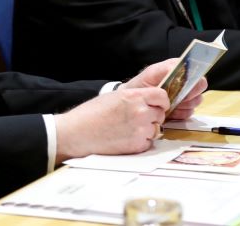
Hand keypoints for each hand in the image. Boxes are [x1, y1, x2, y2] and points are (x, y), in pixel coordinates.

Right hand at [54, 87, 168, 162]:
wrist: (77, 133)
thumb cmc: (91, 113)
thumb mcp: (114, 96)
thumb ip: (135, 97)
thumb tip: (150, 101)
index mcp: (134, 96)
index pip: (162, 96)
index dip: (160, 101)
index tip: (156, 105)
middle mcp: (140, 111)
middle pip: (161, 113)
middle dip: (152, 116)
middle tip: (136, 119)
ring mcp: (140, 129)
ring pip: (156, 129)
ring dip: (147, 130)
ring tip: (127, 129)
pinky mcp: (137, 145)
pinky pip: (148, 142)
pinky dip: (140, 142)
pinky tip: (125, 138)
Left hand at [122, 58, 205, 120]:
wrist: (133, 103)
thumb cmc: (140, 86)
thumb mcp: (150, 75)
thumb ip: (166, 70)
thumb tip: (181, 70)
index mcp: (176, 68)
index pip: (196, 70)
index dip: (193, 80)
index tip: (184, 88)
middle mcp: (184, 80)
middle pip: (200, 85)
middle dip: (190, 94)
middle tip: (176, 100)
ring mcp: (185, 94)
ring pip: (197, 100)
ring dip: (184, 105)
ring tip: (170, 106)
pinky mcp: (184, 108)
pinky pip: (190, 112)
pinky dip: (180, 114)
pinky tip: (170, 112)